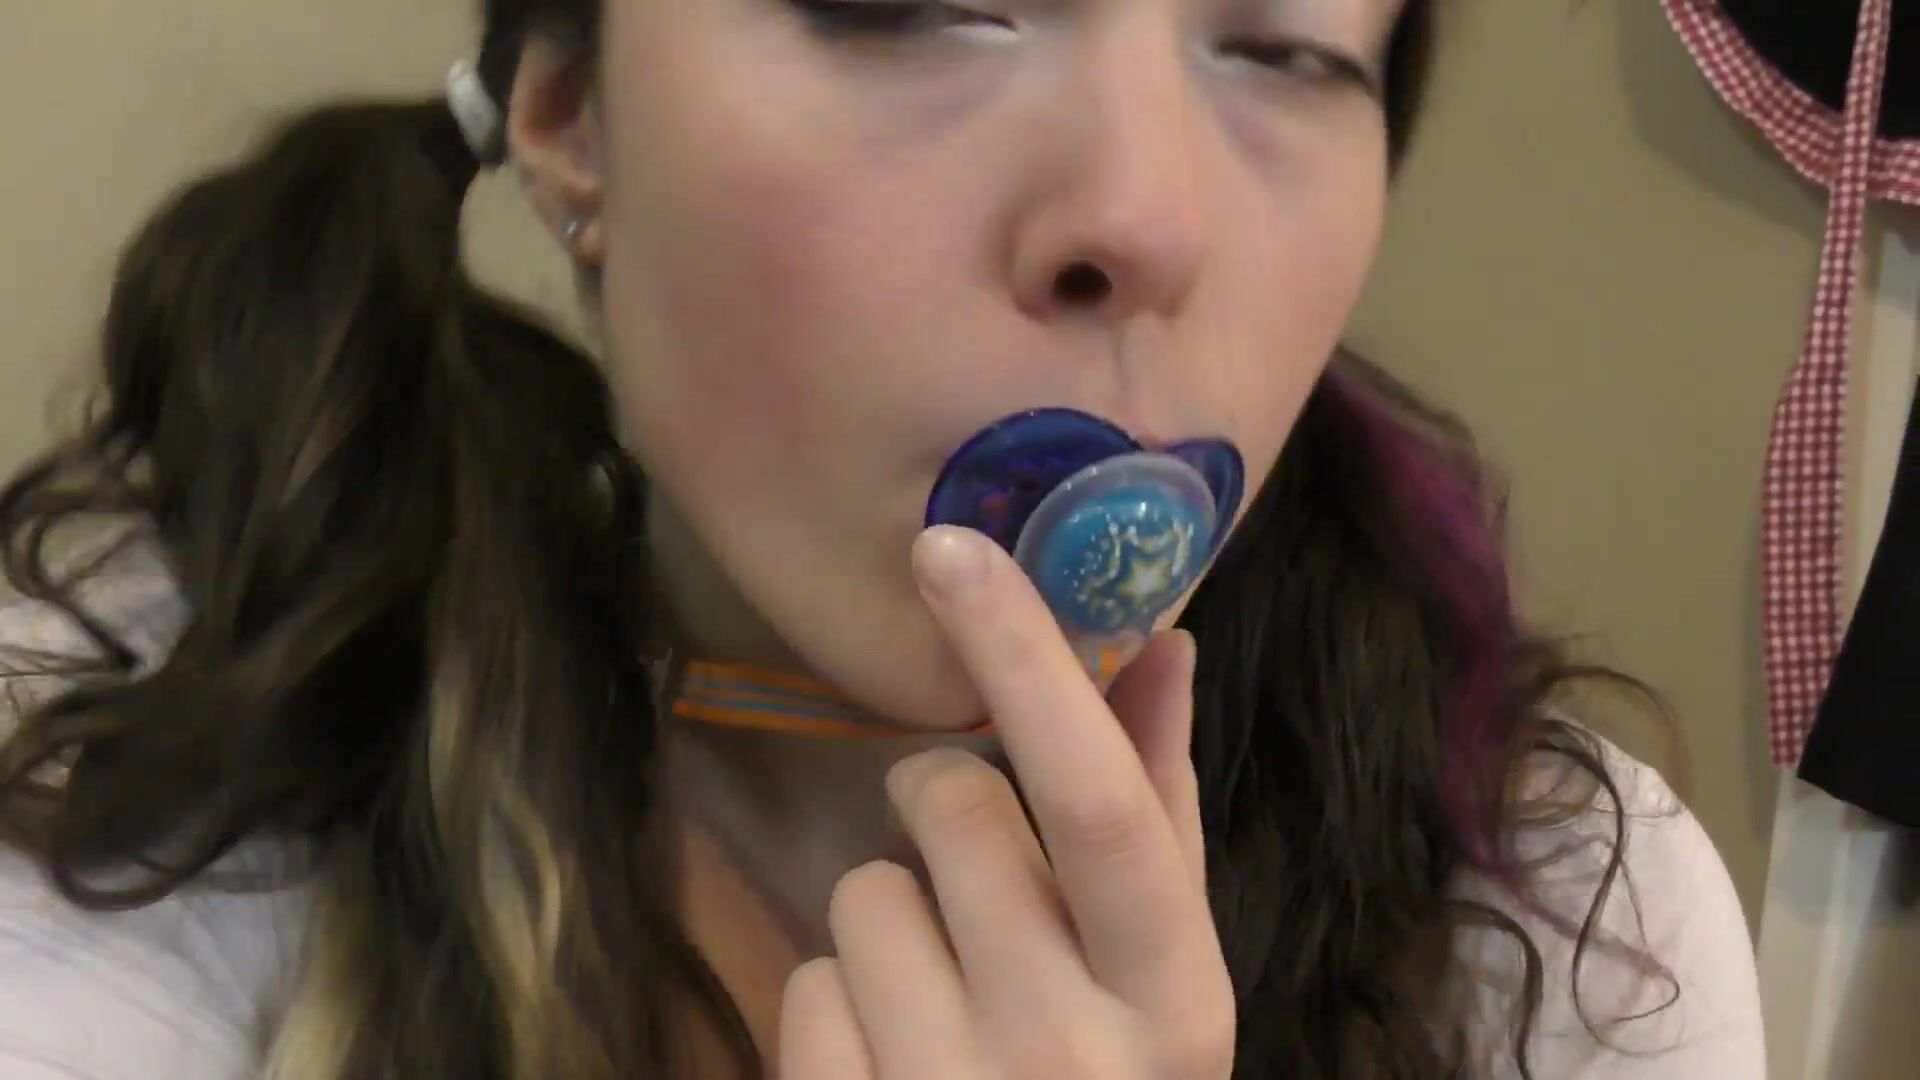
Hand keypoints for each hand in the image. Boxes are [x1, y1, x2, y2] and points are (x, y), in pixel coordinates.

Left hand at [778, 525, 1236, 1079]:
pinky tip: (899, 1060)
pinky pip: (806, 985)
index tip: (948, 547)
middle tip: (980, 882)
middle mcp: (1071, 1053)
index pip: (1095, 803)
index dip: (1026, 666)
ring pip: (861, 893)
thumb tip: (1164, 640)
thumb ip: (1159, 808)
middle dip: (941, 808)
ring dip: (894, 924)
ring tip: (948, 1003)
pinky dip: (840, 1005)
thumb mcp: (1163, 974)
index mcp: (1175, 999)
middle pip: (944, 808)